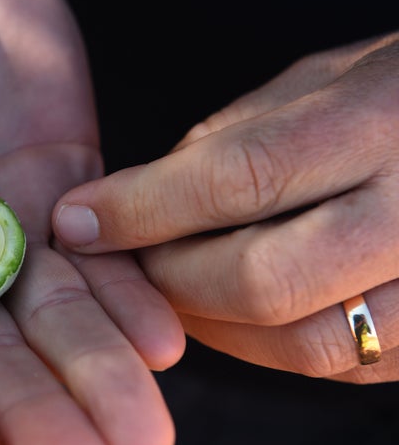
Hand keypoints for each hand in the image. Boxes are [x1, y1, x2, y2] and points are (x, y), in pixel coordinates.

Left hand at [53, 32, 398, 383]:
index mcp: (384, 124)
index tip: (77, 220)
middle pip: (261, 281)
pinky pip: (345, 366)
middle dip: (172, 279)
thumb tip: (154, 195)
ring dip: (217, 324)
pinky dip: (273, 345)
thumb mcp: (327, 77)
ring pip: (304, 344)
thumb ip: (239, 134)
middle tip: (134, 259)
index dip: (142, 207)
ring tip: (183, 287)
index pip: (238, 178)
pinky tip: (244, 311)